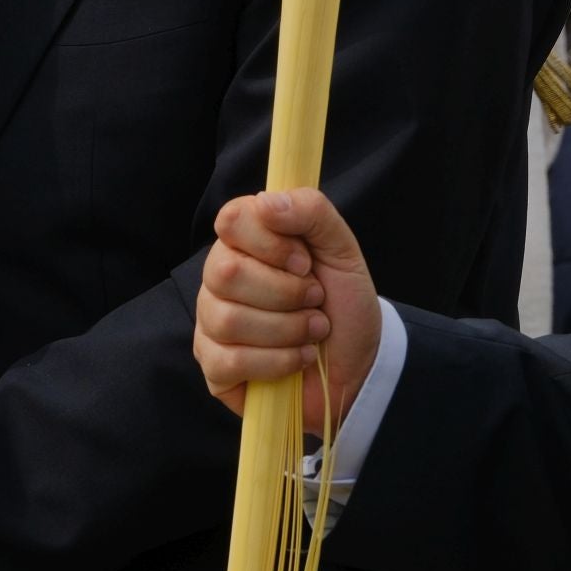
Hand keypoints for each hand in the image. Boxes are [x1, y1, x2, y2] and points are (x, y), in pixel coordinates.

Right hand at [195, 188, 381, 437]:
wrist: (359, 360)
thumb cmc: (342, 302)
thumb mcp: (342, 249)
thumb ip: (312, 211)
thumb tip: (267, 202)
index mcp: (244, 242)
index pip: (230, 220)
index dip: (272, 243)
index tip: (306, 262)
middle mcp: (218, 280)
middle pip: (226, 273)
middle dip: (287, 292)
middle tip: (316, 300)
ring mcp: (211, 324)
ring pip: (229, 320)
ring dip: (288, 329)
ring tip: (313, 331)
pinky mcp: (215, 368)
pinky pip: (229, 362)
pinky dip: (277, 362)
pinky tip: (298, 358)